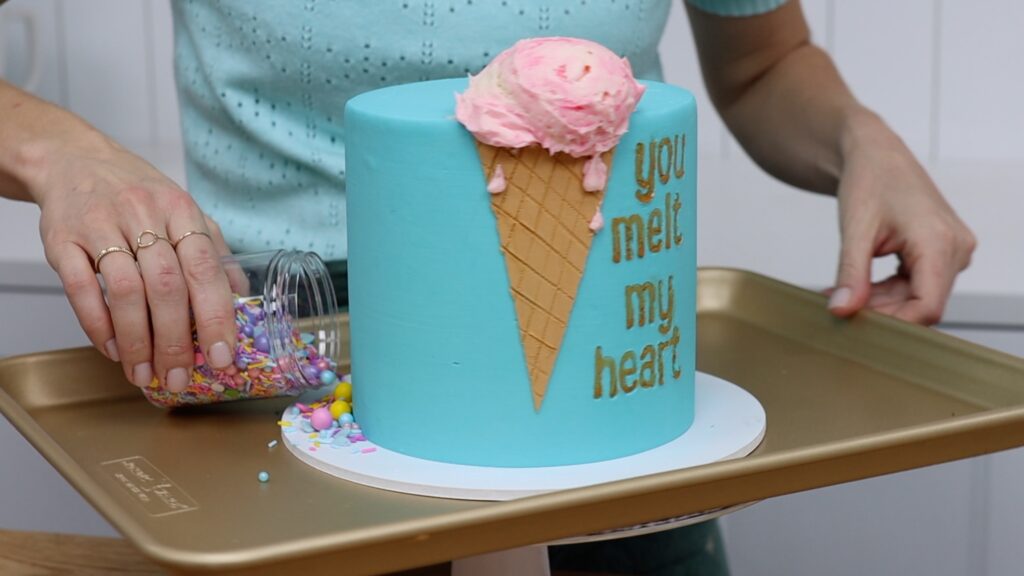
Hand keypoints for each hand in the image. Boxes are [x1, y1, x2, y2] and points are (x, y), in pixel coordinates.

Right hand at [32, 132, 237, 389]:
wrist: (74, 161)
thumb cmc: (138, 194)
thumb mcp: (183, 213)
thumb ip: (214, 253)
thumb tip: (242, 300)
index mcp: (181, 210)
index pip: (205, 268)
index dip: (215, 317)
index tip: (221, 357)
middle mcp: (143, 214)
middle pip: (166, 286)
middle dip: (176, 341)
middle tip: (179, 378)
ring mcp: (100, 225)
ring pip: (125, 292)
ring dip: (137, 341)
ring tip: (145, 374)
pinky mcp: (62, 239)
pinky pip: (81, 288)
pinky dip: (98, 325)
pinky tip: (112, 349)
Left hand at [826, 113, 975, 324]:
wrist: (874, 153)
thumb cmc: (869, 179)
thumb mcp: (855, 231)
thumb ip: (851, 274)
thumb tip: (842, 310)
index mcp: (941, 243)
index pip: (928, 307)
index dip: (893, 323)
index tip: (857, 325)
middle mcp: (955, 248)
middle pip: (921, 304)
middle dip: (879, 311)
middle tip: (837, 306)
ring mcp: (951, 250)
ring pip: (916, 297)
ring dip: (879, 302)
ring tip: (839, 293)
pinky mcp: (939, 251)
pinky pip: (916, 284)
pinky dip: (885, 290)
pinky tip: (855, 286)